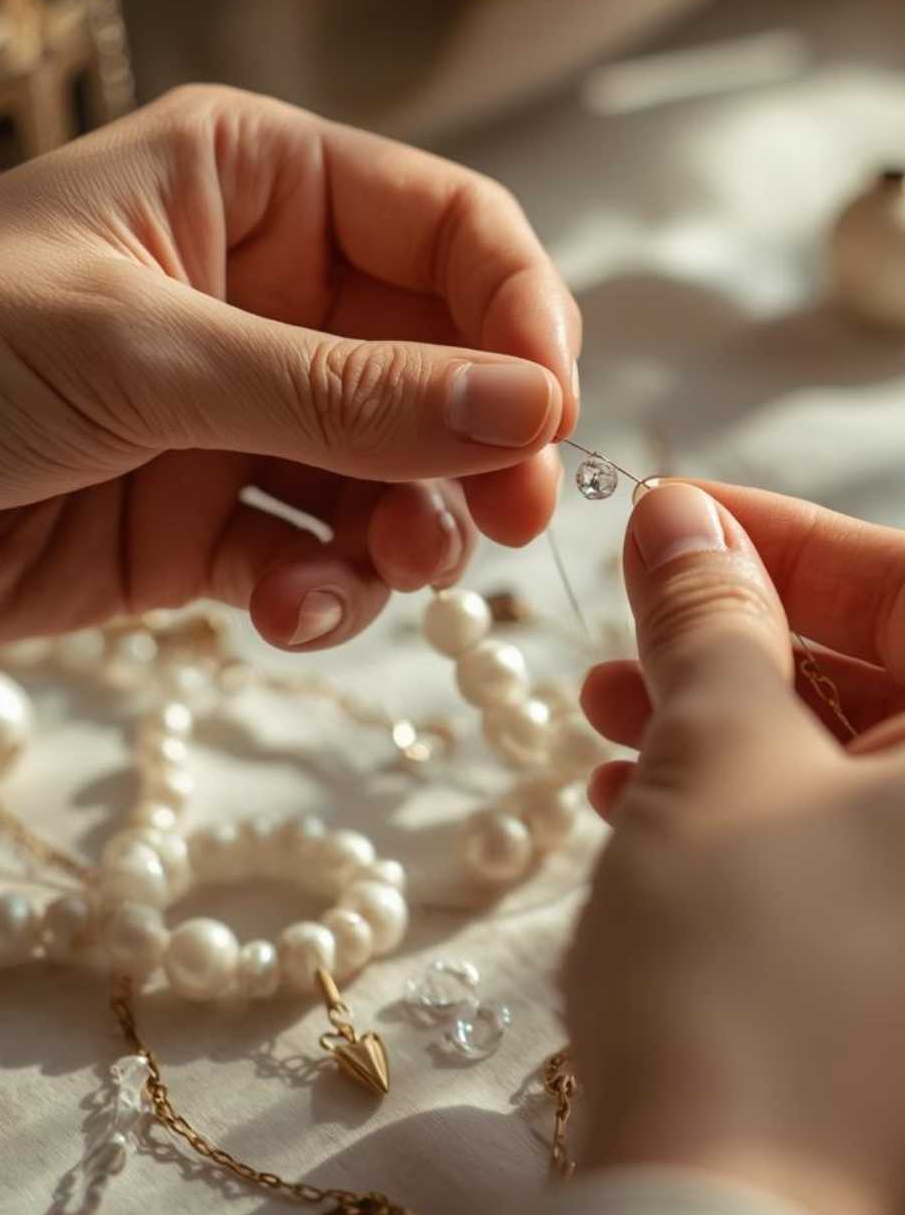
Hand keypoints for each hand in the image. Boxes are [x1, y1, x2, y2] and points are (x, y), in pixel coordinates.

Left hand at [0, 86, 577, 651]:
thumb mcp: (141, 353)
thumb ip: (339, 390)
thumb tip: (530, 410)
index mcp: (256, 183)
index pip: (450, 228)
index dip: (519, 315)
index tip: (550, 414)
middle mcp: (267, 291)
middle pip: (443, 359)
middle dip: (479, 439)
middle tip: (503, 515)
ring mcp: (241, 412)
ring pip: (392, 472)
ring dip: (407, 528)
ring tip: (389, 569)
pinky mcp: (204, 520)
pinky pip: (315, 553)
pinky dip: (324, 590)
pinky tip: (290, 611)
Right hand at [570, 481, 904, 1214]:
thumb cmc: (744, 969)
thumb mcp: (718, 755)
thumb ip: (709, 619)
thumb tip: (681, 516)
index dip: (782, 536)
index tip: (671, 514)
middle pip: (877, 674)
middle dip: (736, 636)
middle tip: (627, 619)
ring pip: (840, 761)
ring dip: (718, 717)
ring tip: (606, 712)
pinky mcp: (889, 967)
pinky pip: (826, 843)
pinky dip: (734, 802)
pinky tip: (633, 798)